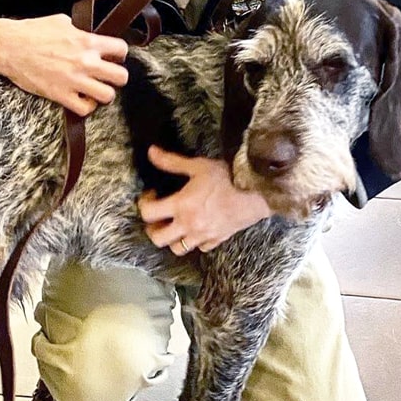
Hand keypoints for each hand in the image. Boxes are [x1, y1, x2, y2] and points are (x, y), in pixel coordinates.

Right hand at [0, 15, 127, 115]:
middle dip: (117, 76)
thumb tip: (90, 33)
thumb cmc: (31, 32)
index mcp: (86, 41)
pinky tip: (81, 99)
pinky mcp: (60, 95)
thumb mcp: (61, 21)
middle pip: (121, 77)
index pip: (121, 49)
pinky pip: (85, 109)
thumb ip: (80, 30)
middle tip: (108, 75)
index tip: (113, 56)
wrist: (7, 47)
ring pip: (108, 96)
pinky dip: (86, 107)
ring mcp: (74, 81)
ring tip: (96, 89)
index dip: (120, 54)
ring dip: (104, 93)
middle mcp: (85, 62)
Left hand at [138, 146, 271, 254]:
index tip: (153, 194)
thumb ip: (171, 161)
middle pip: (157, 238)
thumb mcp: (197, 165)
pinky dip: (195, 242)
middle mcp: (188, 225)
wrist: (256, 192)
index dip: (144, 202)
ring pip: (177, 249)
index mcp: (181, 206)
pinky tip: (197, 229)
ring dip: (172, 239)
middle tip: (158, 216)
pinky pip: (200, 248)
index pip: (148, 213)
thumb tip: (151, 152)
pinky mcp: (217, 240)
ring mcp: (202, 236)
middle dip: (152, 228)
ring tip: (174, 226)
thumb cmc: (227, 178)